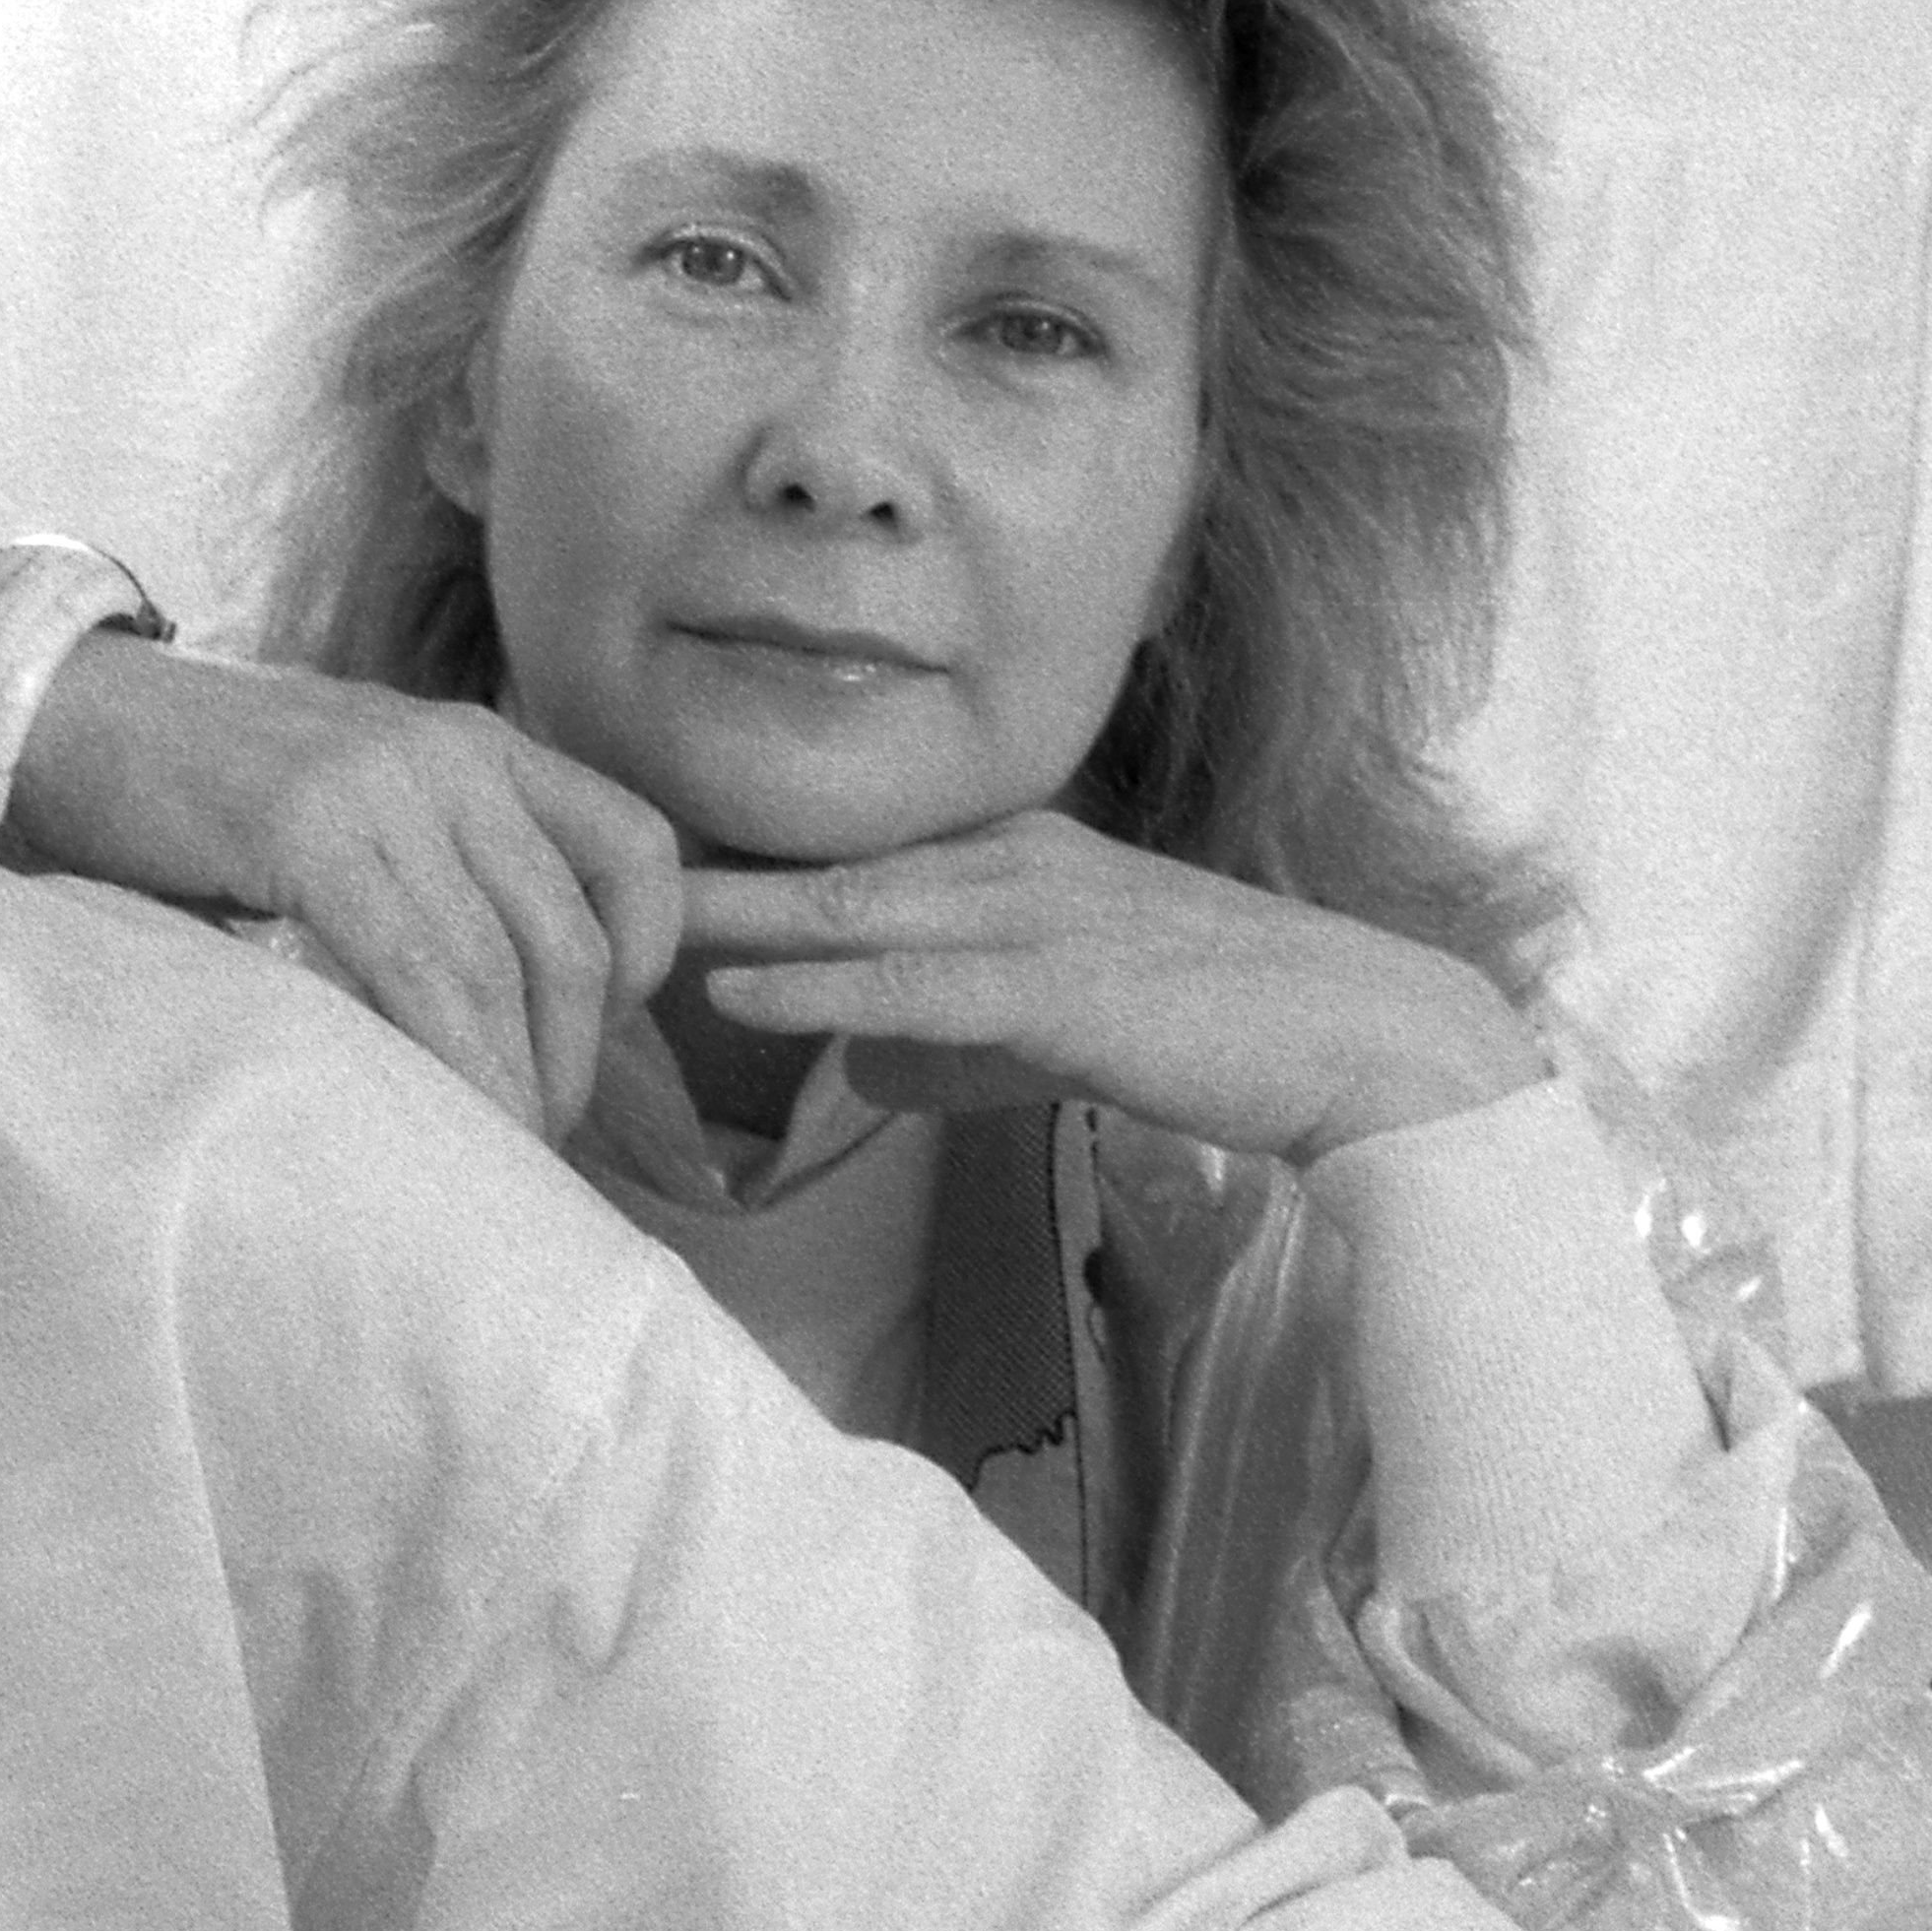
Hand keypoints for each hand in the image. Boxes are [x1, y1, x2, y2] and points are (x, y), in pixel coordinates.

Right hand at [4, 636, 689, 1136]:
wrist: (64, 719)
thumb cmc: (200, 787)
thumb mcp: (353, 799)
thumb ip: (432, 866)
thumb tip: (502, 1009)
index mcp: (476, 742)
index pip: (635, 844)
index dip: (649, 958)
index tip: (601, 1039)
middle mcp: (452, 752)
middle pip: (572, 932)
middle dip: (575, 1061)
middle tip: (536, 1139)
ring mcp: (383, 785)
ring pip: (503, 965)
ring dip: (514, 1081)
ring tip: (494, 1154)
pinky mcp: (309, 828)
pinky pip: (418, 971)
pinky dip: (446, 1060)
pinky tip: (438, 1117)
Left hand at [682, 811, 1543, 1170]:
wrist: (1360, 1038)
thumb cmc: (1212, 1032)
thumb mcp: (1052, 1027)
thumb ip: (947, 1042)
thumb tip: (851, 1066)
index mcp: (1003, 864)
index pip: (840, 871)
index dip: (728, 879)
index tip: (617, 881)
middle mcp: (1007, 867)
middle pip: (819, 876)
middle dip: (695, 880)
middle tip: (571, 873)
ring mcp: (1036, 918)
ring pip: (851, 916)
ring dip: (728, 923)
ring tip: (616, 926)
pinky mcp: (1064, 985)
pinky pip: (917, 984)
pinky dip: (820, 989)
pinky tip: (739, 998)